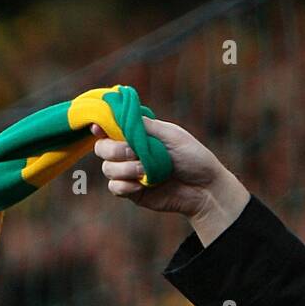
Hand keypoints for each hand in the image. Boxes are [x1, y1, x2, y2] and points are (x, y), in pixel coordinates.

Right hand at [92, 119, 249, 245]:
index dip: (101, 126)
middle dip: (113, 149)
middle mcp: (130, 153)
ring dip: (124, 168)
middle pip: (102, 148)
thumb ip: (146, 126)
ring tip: (145, 171)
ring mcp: (130, 173)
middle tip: (133, 152)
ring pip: (107, 168)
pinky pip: (115, 188)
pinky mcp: (133, 192)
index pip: (110, 127)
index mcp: (138, 135)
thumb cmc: (193, 158)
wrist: (205, 189)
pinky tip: (141, 185)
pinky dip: (124, 185)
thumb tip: (122, 113)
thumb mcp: (172, 135)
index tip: (99, 127)